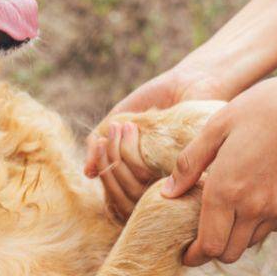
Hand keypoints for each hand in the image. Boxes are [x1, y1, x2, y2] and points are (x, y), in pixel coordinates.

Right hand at [84, 63, 229, 219]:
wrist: (188, 81)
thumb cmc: (157, 101)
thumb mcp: (121, 122)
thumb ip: (103, 147)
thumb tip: (88, 173)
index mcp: (145, 179)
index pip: (115, 194)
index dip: (102, 170)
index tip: (99, 141)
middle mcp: (159, 186)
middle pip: (118, 193)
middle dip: (106, 159)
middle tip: (111, 130)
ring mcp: (172, 181)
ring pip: (129, 186)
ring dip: (116, 153)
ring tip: (122, 126)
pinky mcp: (183, 172)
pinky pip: (142, 174)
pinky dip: (128, 150)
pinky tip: (130, 127)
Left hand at [162, 71, 276, 265]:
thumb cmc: (264, 108)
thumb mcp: (218, 126)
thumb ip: (190, 162)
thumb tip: (168, 192)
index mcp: (228, 189)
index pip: (209, 245)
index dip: (195, 254)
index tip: (186, 253)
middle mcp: (256, 207)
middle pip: (231, 251)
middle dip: (213, 247)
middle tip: (201, 233)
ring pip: (253, 239)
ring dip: (236, 232)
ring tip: (226, 209)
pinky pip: (276, 224)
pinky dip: (261, 219)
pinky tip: (254, 195)